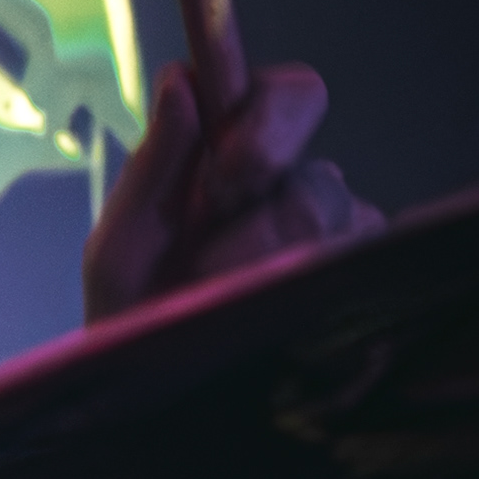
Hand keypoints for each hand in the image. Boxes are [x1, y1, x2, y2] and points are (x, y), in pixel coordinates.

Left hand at [84, 57, 378, 321]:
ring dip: (269, 262)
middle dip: (268, 202)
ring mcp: (329, 234)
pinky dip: (305, 291)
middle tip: (216, 258)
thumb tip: (182, 82)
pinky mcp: (353, 279)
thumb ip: (151, 167)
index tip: (226, 173)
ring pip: (337, 215)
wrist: (151, 396)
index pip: (286, 94)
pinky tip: (269, 314)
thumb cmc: (131, 314)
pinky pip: (359, 263)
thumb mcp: (119, 249)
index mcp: (229, 153)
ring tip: (221, 301)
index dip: (268, 119)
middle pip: (320, 161)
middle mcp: (288, 183)